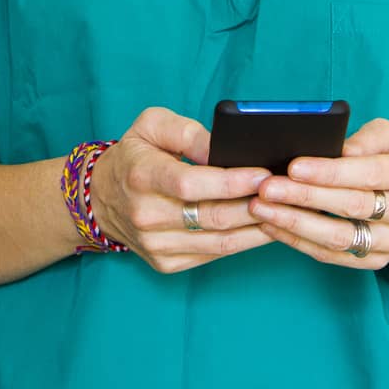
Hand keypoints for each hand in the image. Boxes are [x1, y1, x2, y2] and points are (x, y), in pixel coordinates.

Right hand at [88, 105, 274, 272]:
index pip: (191, 184)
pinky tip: (264, 227)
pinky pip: (214, 255)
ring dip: (257, 228)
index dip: (232, 182)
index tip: (265, 174)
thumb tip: (225, 148)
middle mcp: (145, 215)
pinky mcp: (166, 263)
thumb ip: (188, 132)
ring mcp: (155, 244)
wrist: (102, 198)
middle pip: (212, 217)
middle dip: (255, 205)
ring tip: (285, 210)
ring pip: (219, 242)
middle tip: (287, 193)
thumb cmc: (136, 154)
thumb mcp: (152, 124)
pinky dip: (244, 243)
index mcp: (141, 176)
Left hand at [247, 117, 388, 269]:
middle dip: (305, 197)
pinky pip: (332, 255)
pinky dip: (298, 241)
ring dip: (295, 224)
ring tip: (262, 209)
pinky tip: (272, 226)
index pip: (369, 173)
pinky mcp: (376, 261)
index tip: (293, 167)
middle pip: (352, 207)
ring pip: (339, 237)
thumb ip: (365, 138)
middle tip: (267, 188)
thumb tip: (334, 148)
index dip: (329, 172)